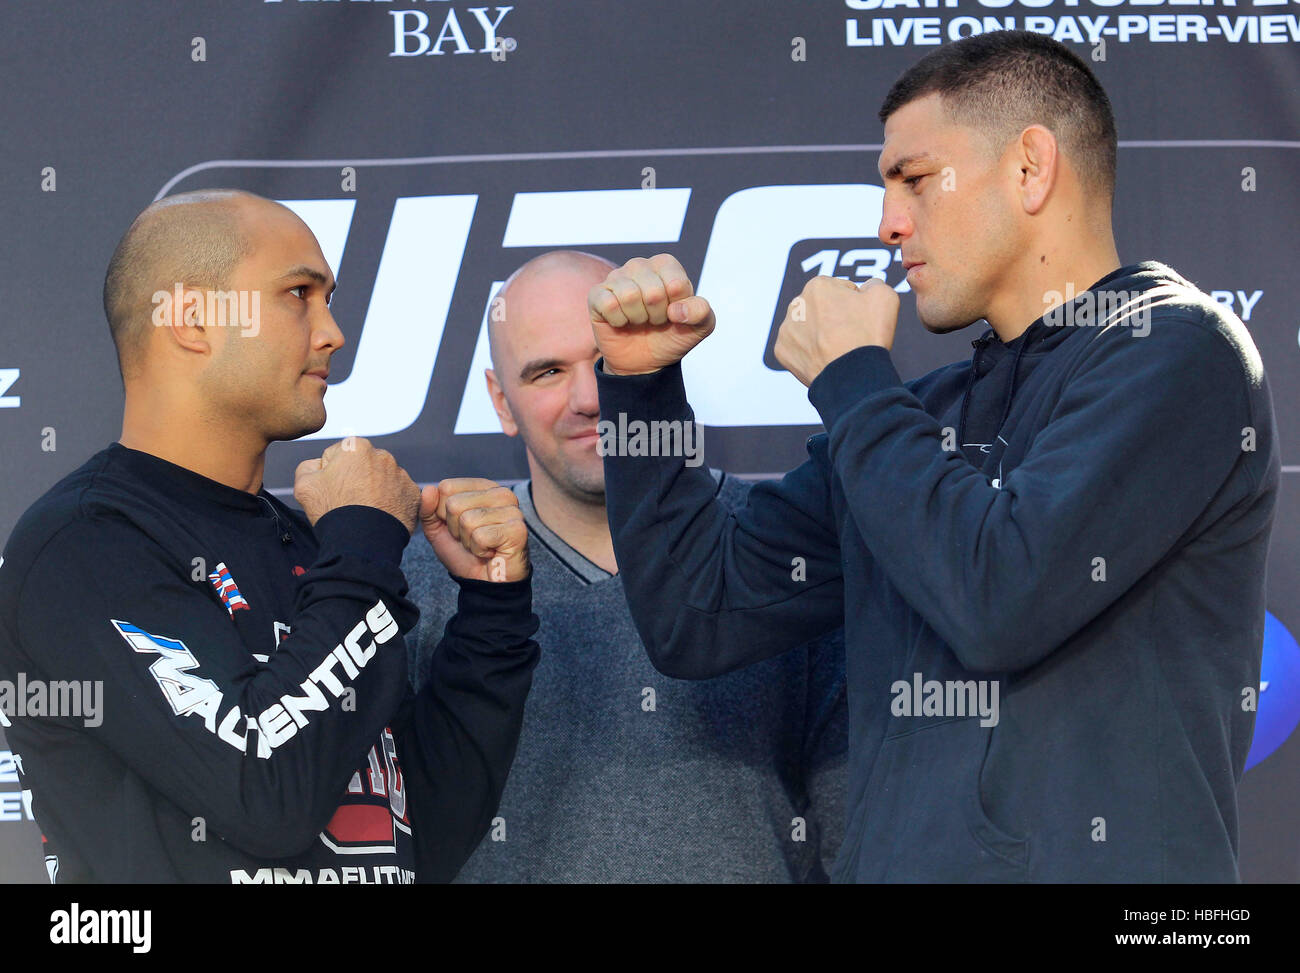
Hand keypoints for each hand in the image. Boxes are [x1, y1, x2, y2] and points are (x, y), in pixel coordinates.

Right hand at [294, 437, 419, 531]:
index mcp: (356, 447)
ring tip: (365, 510)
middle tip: (349, 501)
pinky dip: (391, 503)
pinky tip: (379, 515)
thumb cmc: (333, 512)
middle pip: (364, 465)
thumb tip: (318, 465)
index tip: (333, 489)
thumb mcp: (304, 484)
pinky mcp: (413, 494)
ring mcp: (401, 475)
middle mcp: (382, 456)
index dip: (332, 473)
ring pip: (383, 480)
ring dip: (375, 490)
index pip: (339, 455)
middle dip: (356, 479)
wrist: (361, 542)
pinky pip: (399, 495)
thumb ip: (309, 466)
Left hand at [419, 478, 528, 581]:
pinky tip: (491, 553)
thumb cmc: (465, 554)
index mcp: (483, 487)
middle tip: (473, 539)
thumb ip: (428, 509)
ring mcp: (512, 510)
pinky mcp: (517, 529)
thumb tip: (429, 489)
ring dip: (468, 542)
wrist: (484, 584)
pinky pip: (480, 536)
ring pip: (467, 520)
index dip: (443, 514)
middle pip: (454, 504)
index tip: (459, 527)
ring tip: (483, 547)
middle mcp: (501, 493)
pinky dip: (480, 551)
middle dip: (456, 530)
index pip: (446, 487)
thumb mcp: (438, 530)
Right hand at [588, 254, 715, 374]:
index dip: (677, 308)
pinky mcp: (597, 294)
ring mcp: (616, 278)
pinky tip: (621, 322)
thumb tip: (676, 310)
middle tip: (654, 320)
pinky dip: (618, 321)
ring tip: (639, 320)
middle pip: (653, 291)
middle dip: (657, 315)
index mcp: (666, 264)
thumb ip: (701, 312)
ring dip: (637, 318)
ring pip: (629, 296)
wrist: (645, 362)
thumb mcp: (700, 327)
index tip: (673, 313)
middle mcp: (640, 265)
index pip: (676, 284)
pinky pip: (608, 304)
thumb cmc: (672, 336)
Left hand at [774, 276, 898, 386]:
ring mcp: (787, 329)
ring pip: (808, 328)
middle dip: (834, 318)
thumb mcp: (884, 297)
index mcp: (817, 286)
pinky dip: (810, 352)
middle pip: (821, 308)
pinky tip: (823, 358)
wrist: (851, 377)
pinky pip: (798, 348)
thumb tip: (867, 287)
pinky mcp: (782, 351)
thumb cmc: (866, 336)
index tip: (860, 320)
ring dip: (821, 334)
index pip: (841, 290)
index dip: (855, 305)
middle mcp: (796, 304)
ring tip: (837, 348)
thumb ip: (874, 283)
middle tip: (850, 336)